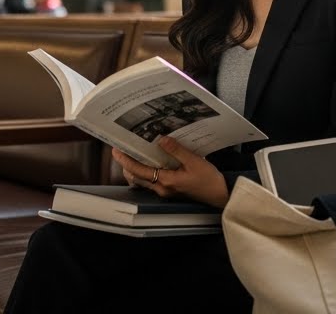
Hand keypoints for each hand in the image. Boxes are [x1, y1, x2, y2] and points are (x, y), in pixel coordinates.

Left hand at [111, 137, 229, 208]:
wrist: (220, 195)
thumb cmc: (208, 179)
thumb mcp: (194, 161)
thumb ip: (176, 150)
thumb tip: (160, 139)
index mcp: (166, 181)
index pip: (139, 171)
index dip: (126, 160)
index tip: (116, 150)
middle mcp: (162, 189)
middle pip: (136, 177)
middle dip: (126, 164)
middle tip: (122, 149)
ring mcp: (165, 191)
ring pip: (142, 180)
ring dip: (135, 168)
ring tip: (133, 153)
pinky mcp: (169, 190)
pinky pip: (151, 181)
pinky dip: (145, 172)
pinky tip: (149, 161)